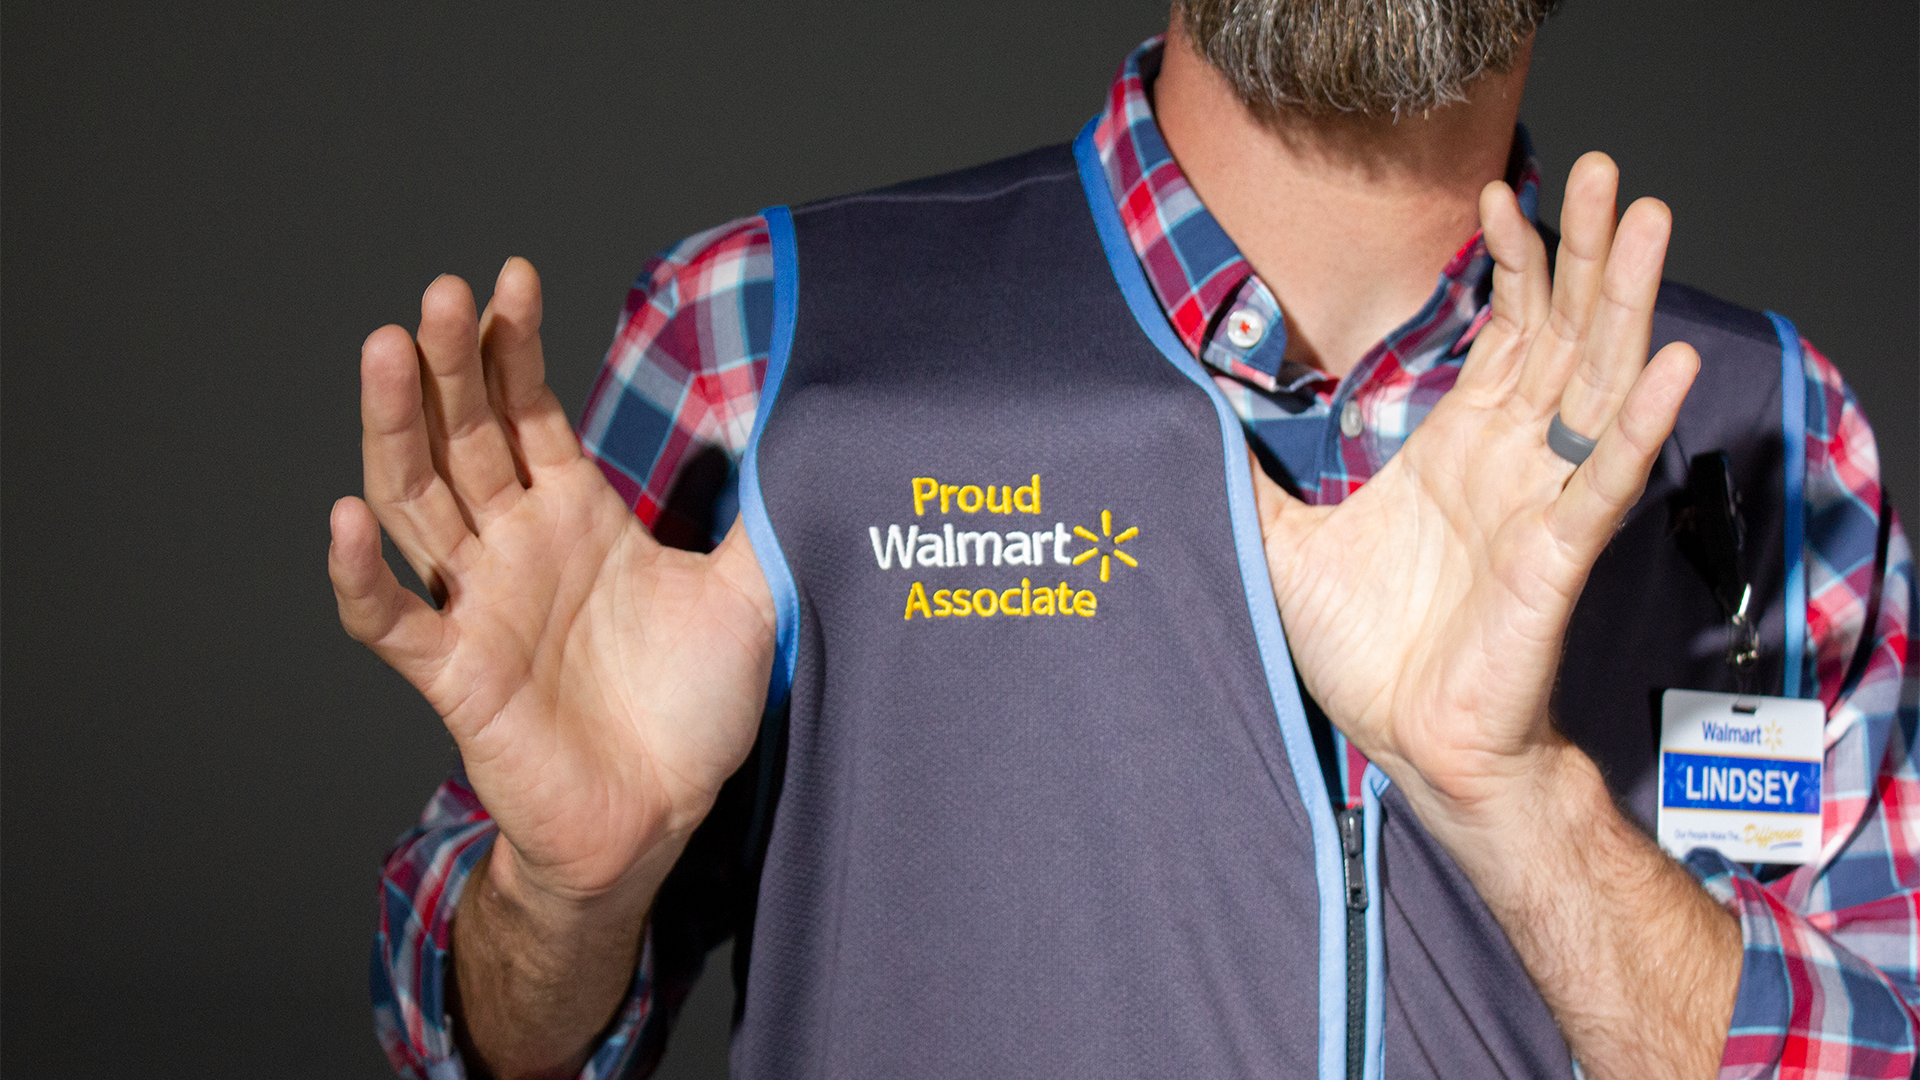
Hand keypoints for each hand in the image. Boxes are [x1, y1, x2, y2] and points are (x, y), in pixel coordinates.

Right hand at [329, 260, 773, 909]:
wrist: (661, 812)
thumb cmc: (693, 706)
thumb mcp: (749, 593)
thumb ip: (764, 517)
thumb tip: (814, 435)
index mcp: (575, 514)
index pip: (530, 411)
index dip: (517, 347)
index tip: (516, 275)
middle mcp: (515, 545)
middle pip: (466, 435)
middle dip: (455, 361)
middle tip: (446, 292)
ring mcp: (478, 603)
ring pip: (418, 500)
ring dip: (398, 427)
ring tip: (388, 348)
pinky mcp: (455, 672)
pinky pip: (392, 619)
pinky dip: (361, 576)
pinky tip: (348, 521)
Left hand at [1252, 153, 1699, 821]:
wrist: (1407, 741)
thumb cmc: (1366, 649)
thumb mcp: (1284, 543)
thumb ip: (1251, 477)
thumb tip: (1196, 419)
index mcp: (1461, 447)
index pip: (1509, 332)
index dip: (1513, 263)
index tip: (1501, 194)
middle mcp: (1512, 462)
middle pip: (1567, 333)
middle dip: (1587, 250)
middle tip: (1611, 169)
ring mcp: (1540, 504)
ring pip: (1599, 384)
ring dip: (1624, 303)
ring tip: (1650, 222)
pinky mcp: (1553, 558)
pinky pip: (1602, 484)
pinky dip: (1634, 427)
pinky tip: (1664, 366)